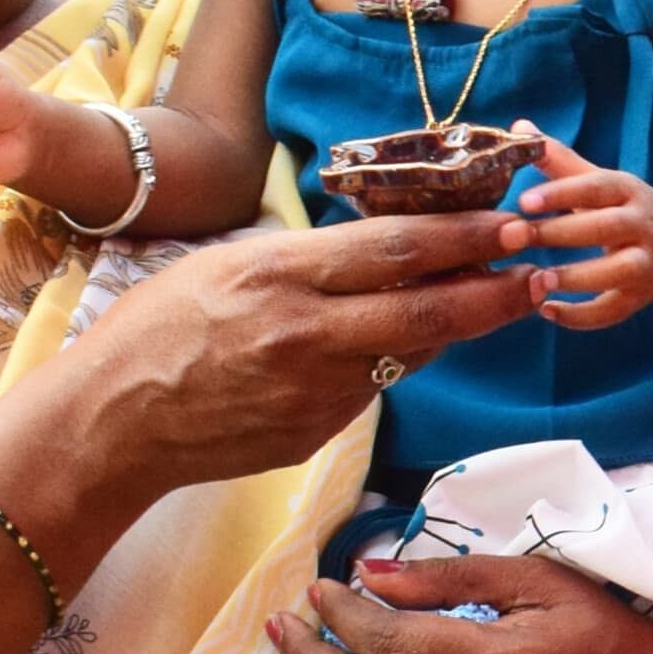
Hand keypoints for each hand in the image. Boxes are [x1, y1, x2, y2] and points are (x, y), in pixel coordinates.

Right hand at [57, 207, 536, 492]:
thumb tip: (381, 245)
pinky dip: (398, 362)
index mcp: (281, 276)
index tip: (509, 220)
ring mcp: (317, 391)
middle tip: (540, 271)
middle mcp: (307, 333)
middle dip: (497, 290)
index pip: (395, 249)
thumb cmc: (158, 330)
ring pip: (411, 351)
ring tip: (498, 298)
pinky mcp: (319, 433)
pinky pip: (376, 390)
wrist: (113, 423)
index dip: (463, 236)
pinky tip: (409, 343)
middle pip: (429, 307)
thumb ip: (306, 262)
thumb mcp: (226, 266)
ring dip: (459, 325)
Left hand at [515, 134, 652, 328]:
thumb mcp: (598, 180)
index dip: (561, 193)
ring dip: (577, 278)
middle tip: (516, 238)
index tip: (524, 200)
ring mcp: (647, 262)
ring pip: (617, 272)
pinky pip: (615, 310)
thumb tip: (518, 127)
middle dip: (559, 234)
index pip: (596, 187)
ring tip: (538, 280)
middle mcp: (643, 224)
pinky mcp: (642, 295)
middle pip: (605, 228)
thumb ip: (558, 159)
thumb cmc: (621, 207)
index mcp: (627, 190)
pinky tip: (547, 311)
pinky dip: (582, 317)